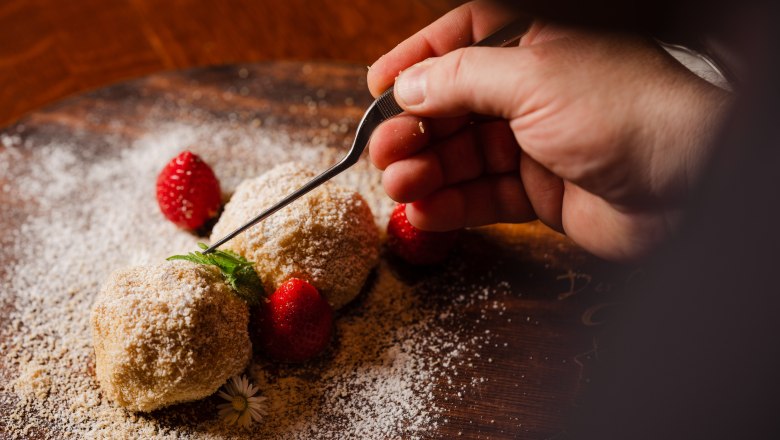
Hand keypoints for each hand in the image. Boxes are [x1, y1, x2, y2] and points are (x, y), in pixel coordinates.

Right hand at [367, 0, 729, 260]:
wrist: (685, 185)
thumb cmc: (625, 112)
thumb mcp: (531, 77)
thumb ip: (461, 79)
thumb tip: (407, 84)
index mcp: (537, 44)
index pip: (462, 41)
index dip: (417, 61)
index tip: (377, 86)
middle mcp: (533, 91)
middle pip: (455, 106)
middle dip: (415, 128)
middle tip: (383, 150)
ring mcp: (535, 143)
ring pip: (463, 155)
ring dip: (426, 170)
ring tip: (397, 184)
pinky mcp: (540, 192)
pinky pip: (483, 196)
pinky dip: (452, 204)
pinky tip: (424, 210)